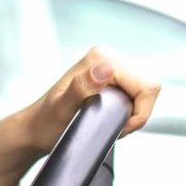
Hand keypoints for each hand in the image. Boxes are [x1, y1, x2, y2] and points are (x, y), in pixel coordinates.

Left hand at [0, 47, 161, 185]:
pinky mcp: (111, 78)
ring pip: (145, 91)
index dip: (139, 113)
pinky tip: (109, 117)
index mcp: (102, 57)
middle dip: (137, 112)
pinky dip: (129, 110)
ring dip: (132, 112)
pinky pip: (136, 94)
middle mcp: (107, 56)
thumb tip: (105, 69)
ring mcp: (109, 66)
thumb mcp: (63, 109)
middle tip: (112, 126)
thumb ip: (82, 87)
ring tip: (108, 122)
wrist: (36, 130)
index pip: (147, 86)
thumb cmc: (46, 123)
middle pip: (149, 86)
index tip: (118, 127)